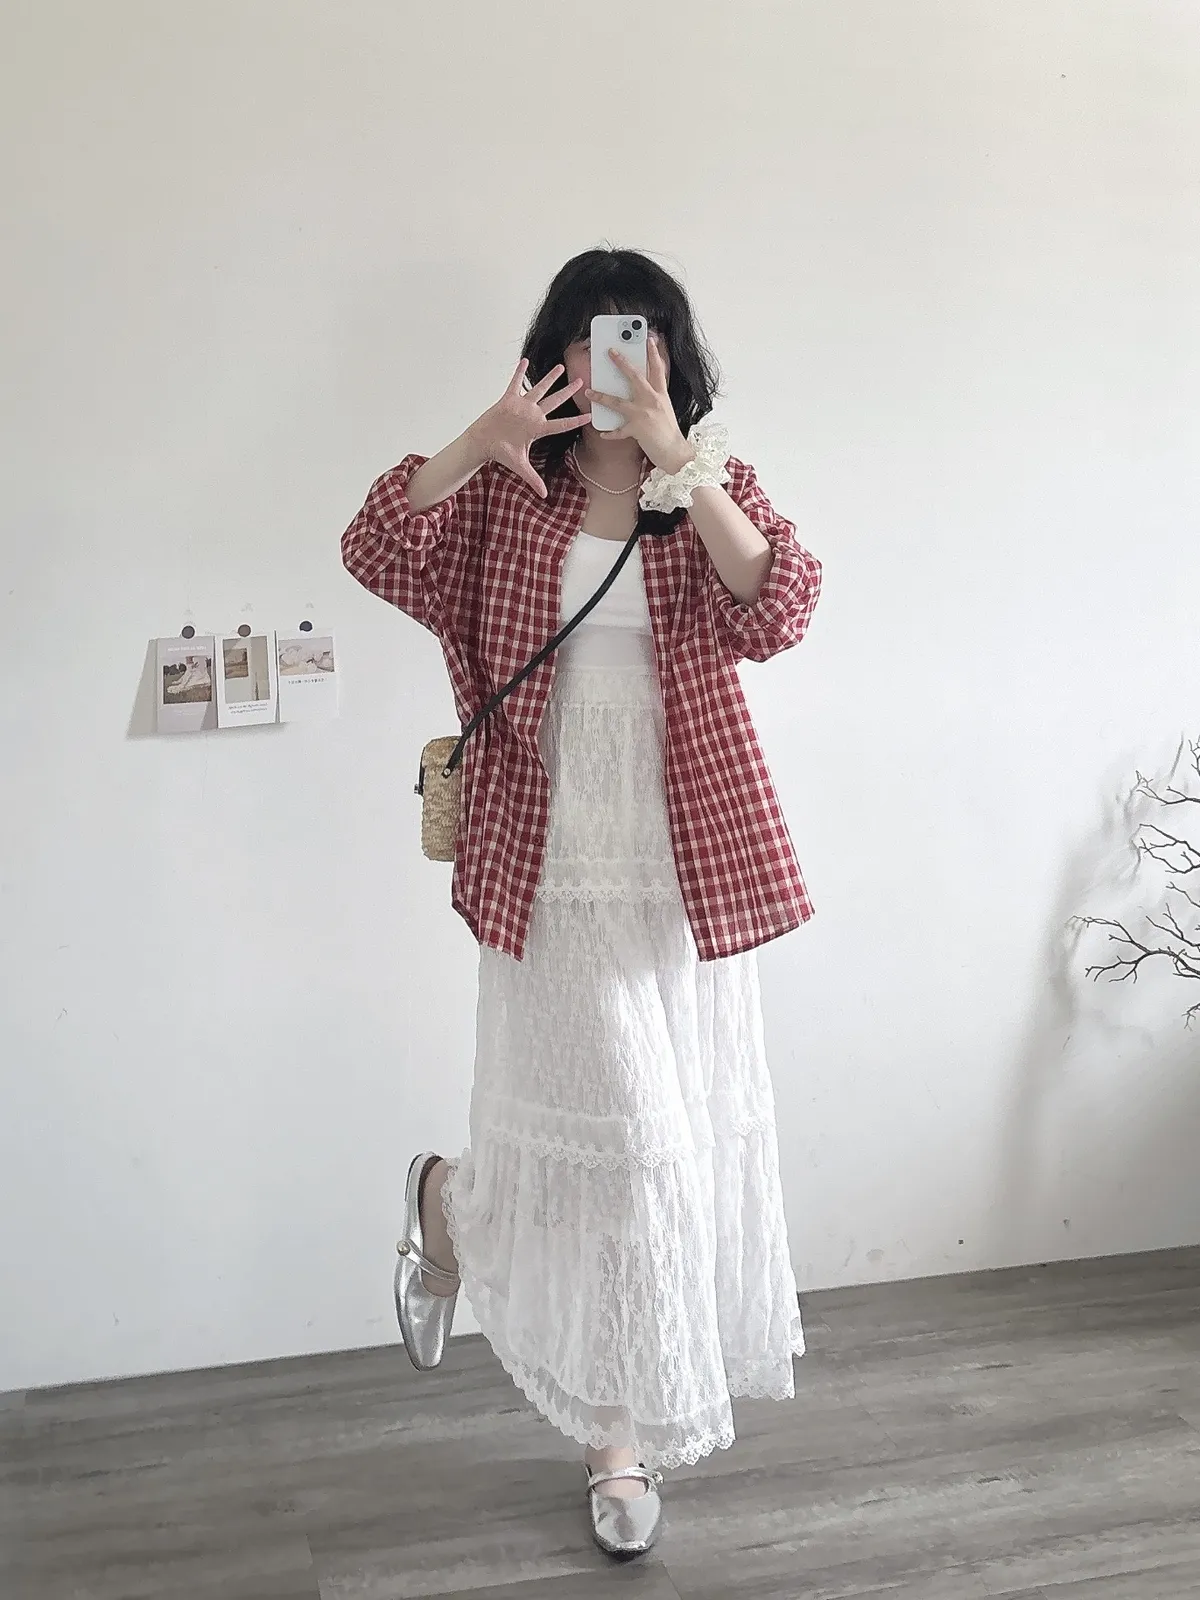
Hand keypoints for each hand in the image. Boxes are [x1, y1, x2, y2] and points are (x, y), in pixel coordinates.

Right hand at [465, 359, 590, 498]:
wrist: (483, 443)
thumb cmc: (500, 452)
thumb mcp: (519, 466)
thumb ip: (533, 478)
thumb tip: (543, 495)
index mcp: (538, 429)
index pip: (562, 424)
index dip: (576, 421)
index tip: (590, 417)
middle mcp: (533, 415)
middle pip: (555, 401)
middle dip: (569, 392)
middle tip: (582, 382)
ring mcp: (521, 406)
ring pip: (539, 389)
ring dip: (549, 378)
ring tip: (560, 366)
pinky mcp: (508, 400)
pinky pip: (515, 383)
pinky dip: (519, 373)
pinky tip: (525, 361)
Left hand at [586, 336, 694, 473]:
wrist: (676, 453)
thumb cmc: (669, 432)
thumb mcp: (665, 410)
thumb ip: (654, 397)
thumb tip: (642, 388)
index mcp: (661, 395)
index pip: (658, 369)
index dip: (654, 353)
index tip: (649, 338)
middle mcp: (653, 401)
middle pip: (636, 377)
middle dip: (622, 363)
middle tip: (611, 351)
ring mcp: (644, 415)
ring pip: (618, 402)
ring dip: (602, 396)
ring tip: (589, 391)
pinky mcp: (637, 430)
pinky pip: (618, 430)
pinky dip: (609, 432)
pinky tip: (601, 432)